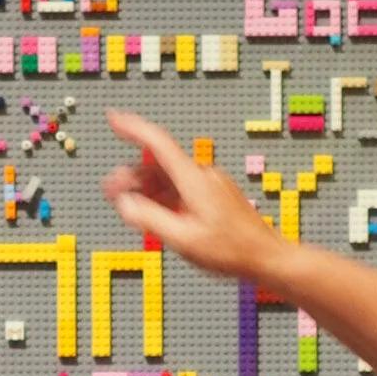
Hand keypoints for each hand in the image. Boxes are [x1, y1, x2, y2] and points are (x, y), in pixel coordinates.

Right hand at [101, 109, 284, 281]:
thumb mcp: (184, 239)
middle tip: (109, 189)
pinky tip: (154, 212)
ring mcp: (209, 186)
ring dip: (146, 188)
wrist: (266, 257)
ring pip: (169, 179)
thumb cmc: (230, 250)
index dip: (133, 128)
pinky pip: (181, 189)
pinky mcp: (214, 197)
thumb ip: (151, 218)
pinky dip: (162, 196)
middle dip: (131, 175)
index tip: (113, 118)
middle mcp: (202, 177)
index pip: (158, 144)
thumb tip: (125, 204)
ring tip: (127, 205)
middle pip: (159, 165)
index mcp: (193, 181)